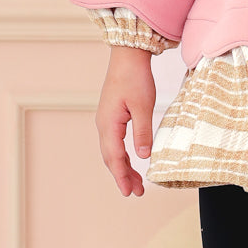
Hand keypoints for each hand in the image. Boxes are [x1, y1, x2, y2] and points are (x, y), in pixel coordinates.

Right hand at [95, 46, 155, 196]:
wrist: (128, 54)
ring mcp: (106, 119)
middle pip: (111, 157)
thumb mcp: (144, 105)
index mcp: (109, 123)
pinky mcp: (112, 114)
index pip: (115, 157)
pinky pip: (114, 140)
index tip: (130, 192)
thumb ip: (143, 131)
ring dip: (123, 166)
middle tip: (137, 192)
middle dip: (123, 176)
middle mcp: (103, 124)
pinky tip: (132, 159)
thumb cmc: (135, 77)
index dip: (122, 176)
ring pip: (112, 150)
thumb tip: (144, 156)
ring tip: (136, 181)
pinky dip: (122, 154)